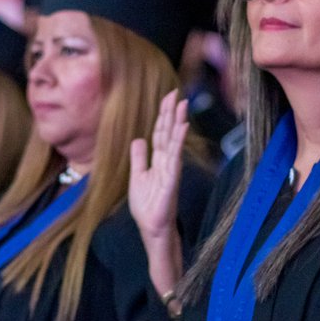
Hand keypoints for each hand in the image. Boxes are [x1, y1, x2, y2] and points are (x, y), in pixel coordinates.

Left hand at [130, 90, 187, 300]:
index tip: (168, 97)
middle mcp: (166, 161)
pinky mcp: (172, 178)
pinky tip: (182, 126)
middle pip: (168, 132)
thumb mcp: (137, 177)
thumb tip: (138, 139)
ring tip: (182, 103)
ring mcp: (171, 168)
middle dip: (171, 112)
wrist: (152, 229)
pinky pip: (176, 155)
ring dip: (178, 121)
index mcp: (157, 160)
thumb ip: (138, 158)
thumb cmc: (147, 207)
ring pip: (174, 140)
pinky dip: (179, 140)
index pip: (160, 133)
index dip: (163, 116)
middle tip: (176, 92)